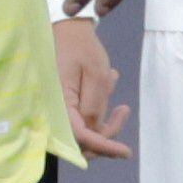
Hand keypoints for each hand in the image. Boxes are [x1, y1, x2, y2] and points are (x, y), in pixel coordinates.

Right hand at [54, 18, 132, 159]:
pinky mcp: (67, 106)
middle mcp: (56, 113)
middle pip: (85, 140)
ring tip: (110, 78)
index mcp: (60, 105)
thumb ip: (94, 104)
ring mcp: (61, 110)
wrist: (67, 31)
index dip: (105, 147)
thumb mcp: (96, 73)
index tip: (126, 152)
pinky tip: (107, 80)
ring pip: (88, 129)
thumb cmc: (81, 48)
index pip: (82, 137)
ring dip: (105, 110)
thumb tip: (95, 130)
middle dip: (107, 130)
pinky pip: (86, 116)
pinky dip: (101, 103)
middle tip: (123, 109)